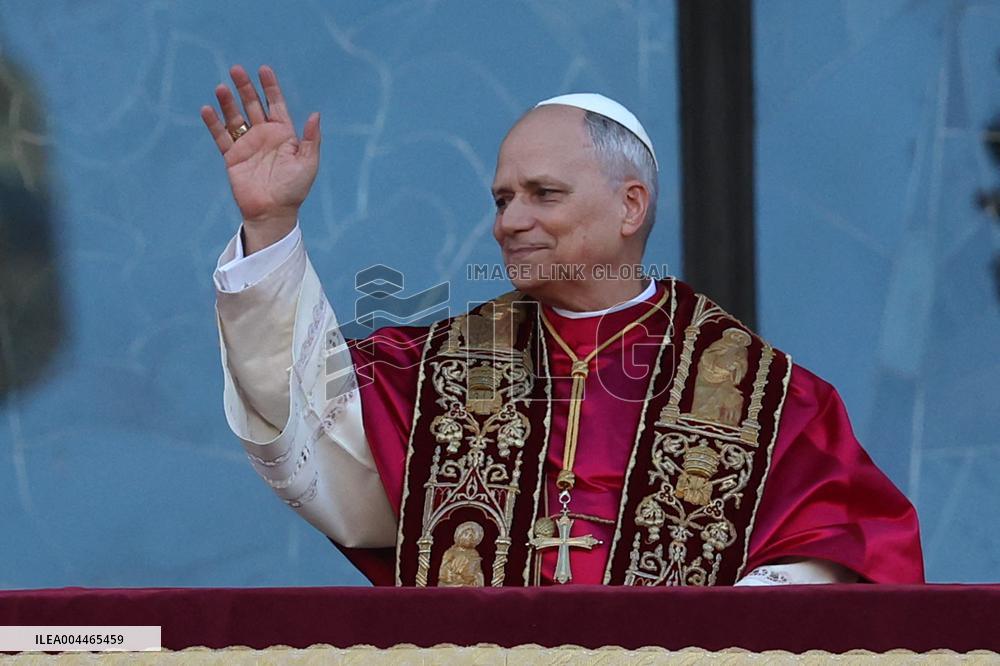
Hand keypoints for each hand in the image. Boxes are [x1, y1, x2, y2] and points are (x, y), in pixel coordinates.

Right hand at [201, 65, 320, 253]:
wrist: (273, 212)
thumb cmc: (294, 189)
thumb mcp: (308, 163)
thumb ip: (311, 139)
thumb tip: (315, 114)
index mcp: (283, 134)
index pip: (276, 104)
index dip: (270, 87)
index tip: (264, 70)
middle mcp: (264, 136)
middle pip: (252, 105)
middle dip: (245, 87)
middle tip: (237, 70)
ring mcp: (247, 145)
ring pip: (235, 117)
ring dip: (228, 102)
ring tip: (221, 87)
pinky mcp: (232, 157)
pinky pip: (221, 137)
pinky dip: (213, 123)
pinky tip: (208, 110)